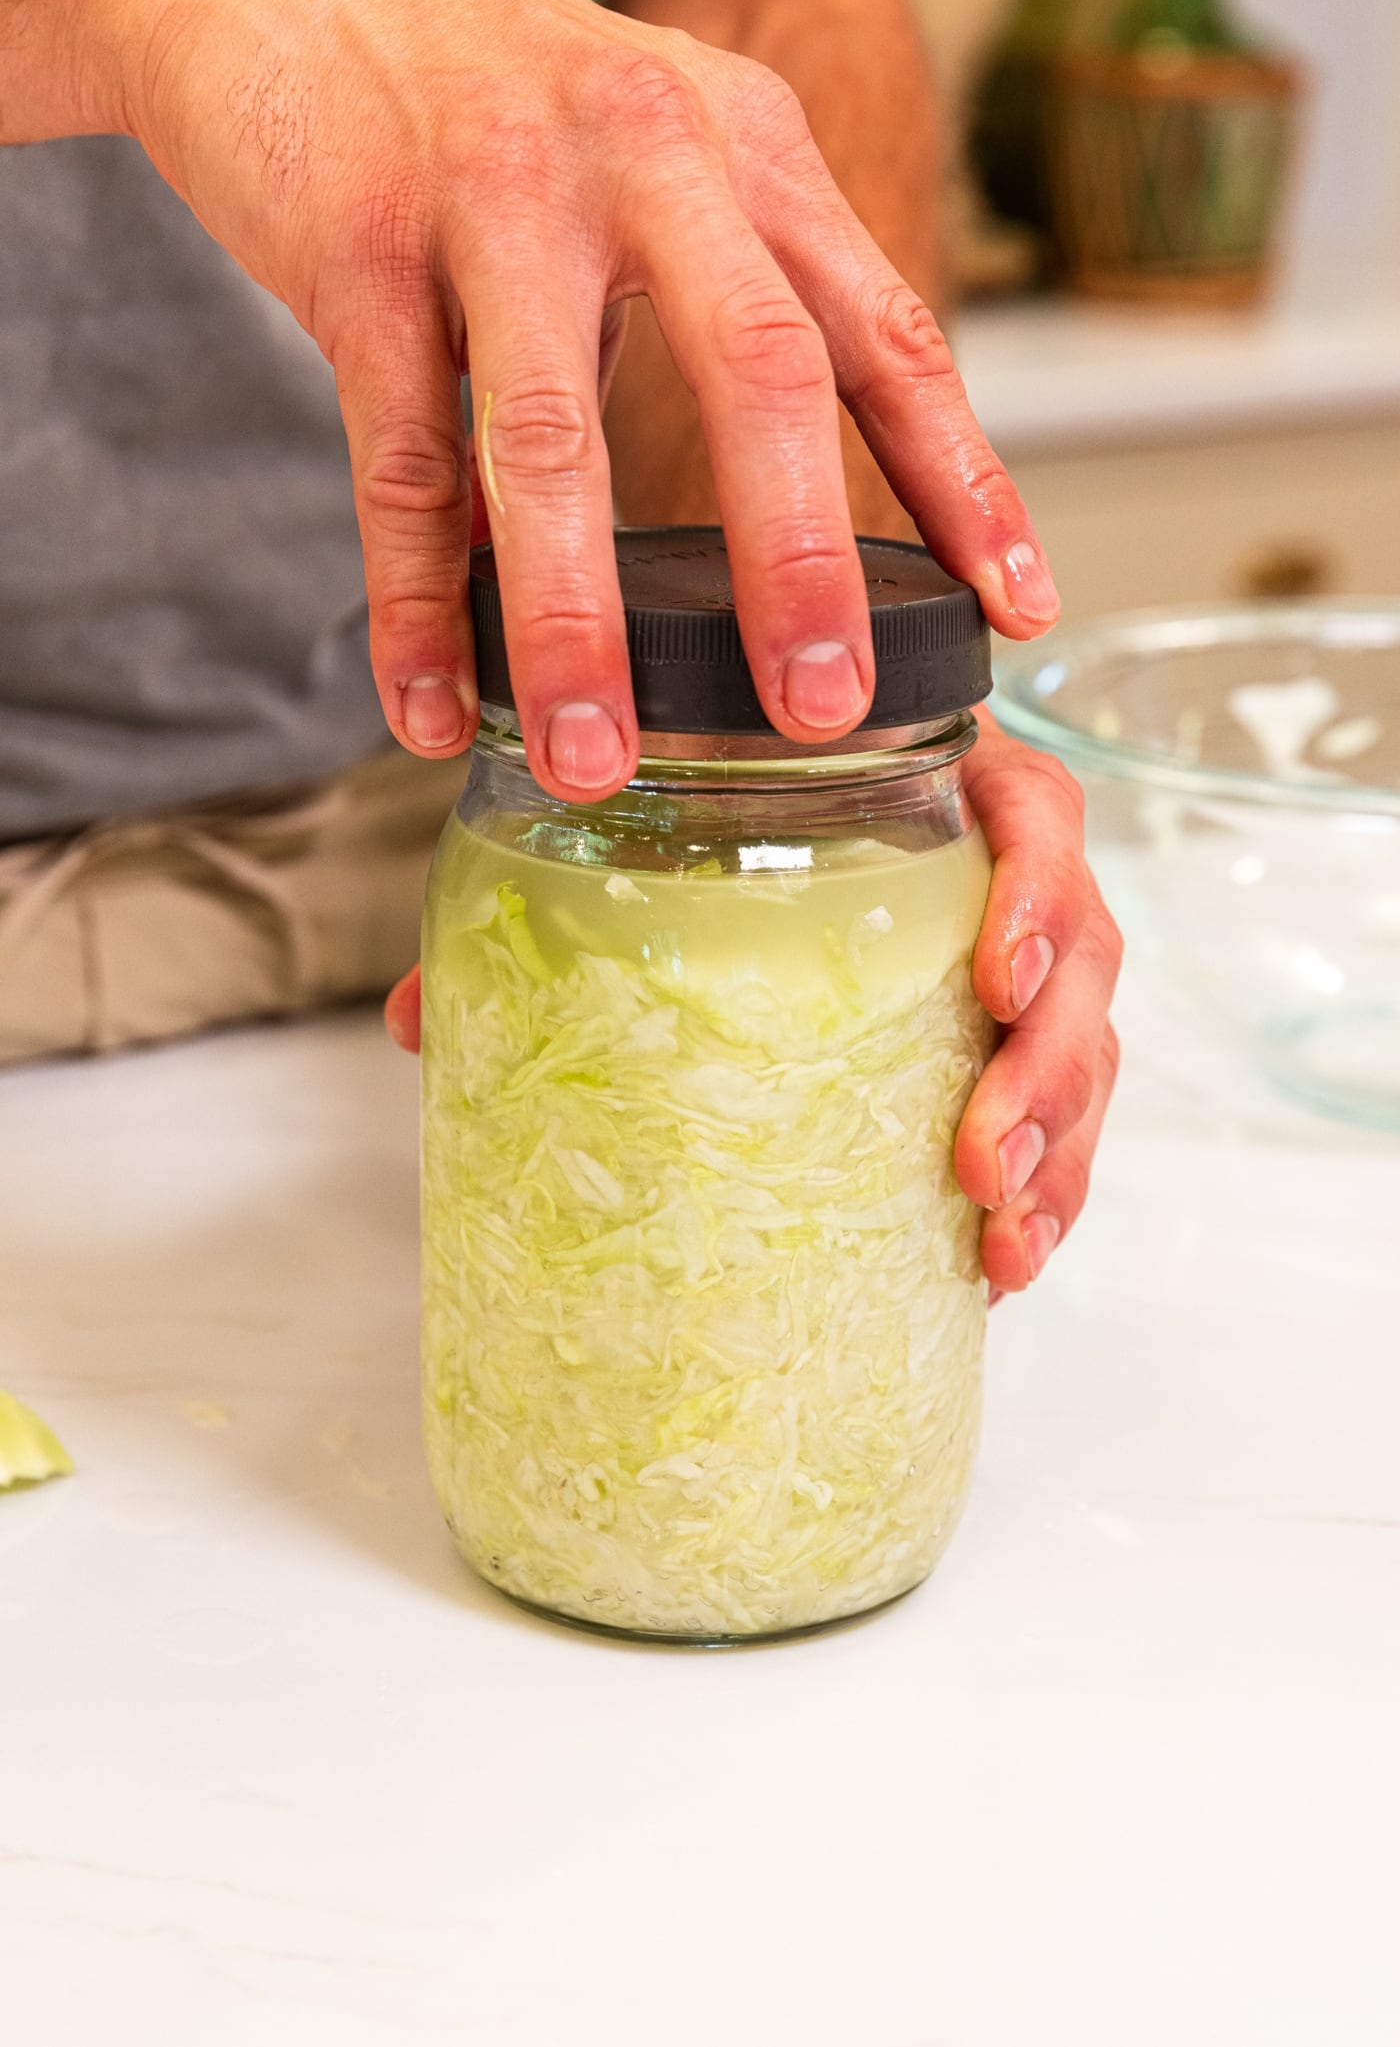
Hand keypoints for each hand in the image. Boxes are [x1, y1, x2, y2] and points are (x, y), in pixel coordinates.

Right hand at [79, 0, 1056, 800]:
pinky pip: (399, 464)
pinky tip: (433, 708)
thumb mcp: (667, 162)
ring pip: (552, 443)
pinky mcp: (364, 248)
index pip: (888, 332)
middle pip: (756, 373)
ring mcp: (498, 197)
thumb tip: (797, 515)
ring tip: (596, 761)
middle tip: (821, 710)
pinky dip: (415, 606)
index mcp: (749, 152)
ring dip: (577, 624)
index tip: (1017, 610)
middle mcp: (649, 158)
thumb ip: (741, 301)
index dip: (962, 480)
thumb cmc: (501, 107)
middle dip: (796, 561)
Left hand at [387, 709, 1122, 1298]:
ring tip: (1001, 1236)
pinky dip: (1049, 1188)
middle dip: (1048, 1066)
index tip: (997, 978)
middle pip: (1083, 953)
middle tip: (978, 1158)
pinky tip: (1003, 1261)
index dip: (1039, 892)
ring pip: (1086, 1045)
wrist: (741, 794)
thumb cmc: (709, 809)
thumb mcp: (639, 835)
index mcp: (930, 785)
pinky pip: (1066, 1113)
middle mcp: (992, 868)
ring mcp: (1013, 959)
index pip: (1034, 812)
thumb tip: (422, 1022)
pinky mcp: (1009, 1042)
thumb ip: (542, 907)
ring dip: (1060, 1146)